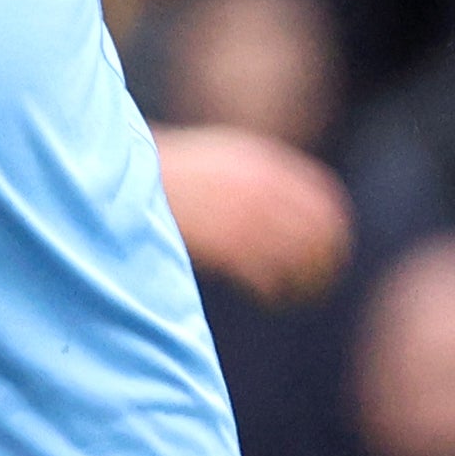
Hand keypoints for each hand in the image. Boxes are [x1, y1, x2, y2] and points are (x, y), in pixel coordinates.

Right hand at [150, 123, 351, 301]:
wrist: (120, 177)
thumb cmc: (163, 173)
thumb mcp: (215, 158)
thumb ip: (248, 174)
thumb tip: (274, 197)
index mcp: (259, 162)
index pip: (320, 192)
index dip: (332, 219)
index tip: (333, 240)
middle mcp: (259, 188)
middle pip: (318, 226)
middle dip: (326, 253)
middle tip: (323, 275)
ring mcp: (244, 216)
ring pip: (297, 255)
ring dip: (301, 277)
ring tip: (292, 292)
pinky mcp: (226, 245)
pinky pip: (266, 275)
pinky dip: (272, 290)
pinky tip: (266, 297)